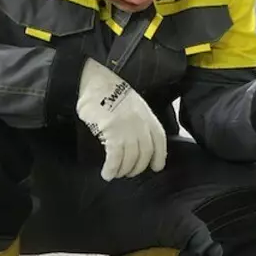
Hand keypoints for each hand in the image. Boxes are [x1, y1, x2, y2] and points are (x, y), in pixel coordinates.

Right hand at [76, 58, 166, 180]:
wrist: (96, 81)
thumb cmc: (110, 92)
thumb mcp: (133, 104)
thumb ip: (139, 121)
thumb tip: (136, 141)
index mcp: (148, 116)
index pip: (159, 140)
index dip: (159, 156)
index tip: (156, 167)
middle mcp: (141, 124)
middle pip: (144, 153)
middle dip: (137, 167)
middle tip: (128, 173)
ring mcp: (127, 128)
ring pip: (130, 158)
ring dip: (123, 170)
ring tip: (115, 174)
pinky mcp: (112, 132)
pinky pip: (115, 157)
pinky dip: (111, 168)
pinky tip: (107, 173)